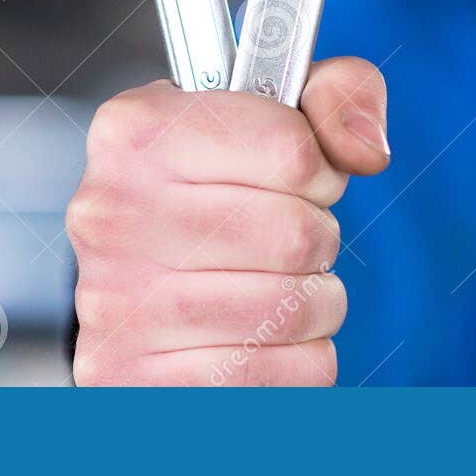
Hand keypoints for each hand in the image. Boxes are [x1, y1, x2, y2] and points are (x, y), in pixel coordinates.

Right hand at [67, 56, 388, 385]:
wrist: (141, 276)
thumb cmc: (216, 186)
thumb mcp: (272, 111)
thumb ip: (337, 94)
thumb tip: (365, 149)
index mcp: (137, 130)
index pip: (292, 149)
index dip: (320, 168)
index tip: (300, 176)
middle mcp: (110, 214)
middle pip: (296, 236)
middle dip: (319, 237)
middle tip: (289, 236)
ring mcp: (115, 305)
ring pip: (292, 312)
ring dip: (315, 301)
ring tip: (279, 283)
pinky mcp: (132, 381)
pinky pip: (278, 379)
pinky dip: (300, 361)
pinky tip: (264, 337)